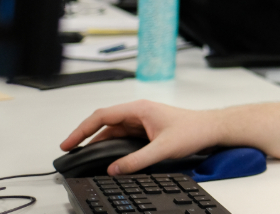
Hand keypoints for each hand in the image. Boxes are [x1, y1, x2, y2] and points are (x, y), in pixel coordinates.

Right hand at [60, 100, 222, 174]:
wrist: (211, 129)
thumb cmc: (193, 130)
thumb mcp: (163, 148)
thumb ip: (138, 160)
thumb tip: (114, 170)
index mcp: (139, 109)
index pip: (102, 116)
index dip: (82, 129)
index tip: (69, 141)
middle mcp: (138, 113)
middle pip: (104, 122)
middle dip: (85, 135)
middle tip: (69, 149)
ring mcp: (141, 121)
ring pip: (112, 130)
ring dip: (98, 141)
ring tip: (82, 154)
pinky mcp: (146, 130)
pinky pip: (122, 136)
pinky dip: (110, 145)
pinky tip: (104, 155)